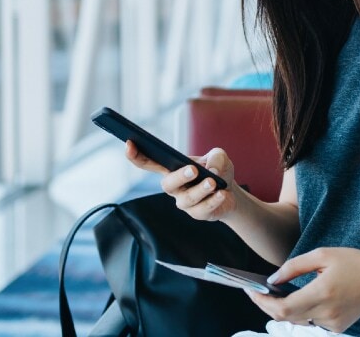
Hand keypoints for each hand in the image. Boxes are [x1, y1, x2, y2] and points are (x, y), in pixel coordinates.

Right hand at [124, 142, 241, 221]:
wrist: (230, 192)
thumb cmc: (217, 170)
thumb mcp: (219, 156)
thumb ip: (216, 157)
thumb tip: (213, 170)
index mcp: (171, 169)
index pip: (148, 162)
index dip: (136, 156)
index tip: (129, 144)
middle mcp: (174, 187)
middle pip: (167, 184)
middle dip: (179, 177)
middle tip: (194, 170)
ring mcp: (184, 202)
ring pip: (187, 199)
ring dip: (200, 190)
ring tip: (213, 182)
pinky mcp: (197, 214)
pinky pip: (202, 209)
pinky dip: (213, 200)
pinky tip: (222, 193)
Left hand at [244, 248, 359, 333]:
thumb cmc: (353, 262)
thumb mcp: (322, 255)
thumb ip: (294, 267)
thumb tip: (272, 279)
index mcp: (322, 293)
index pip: (283, 308)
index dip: (262, 302)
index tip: (250, 290)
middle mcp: (327, 312)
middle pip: (286, 317)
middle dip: (268, 305)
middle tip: (258, 291)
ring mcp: (333, 323)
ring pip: (298, 320)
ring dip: (286, 308)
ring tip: (276, 293)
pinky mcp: (338, 327)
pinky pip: (311, 321)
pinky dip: (303, 311)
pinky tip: (304, 298)